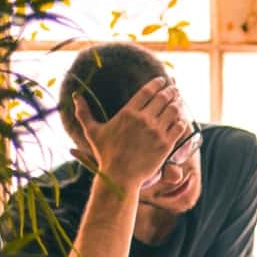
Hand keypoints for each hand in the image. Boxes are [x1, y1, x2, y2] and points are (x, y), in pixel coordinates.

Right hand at [74, 77, 188, 190]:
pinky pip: (179, 126)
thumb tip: (75, 96)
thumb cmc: (105, 154)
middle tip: (173, 89)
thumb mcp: (92, 131)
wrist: (120, 176)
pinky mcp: (166, 144)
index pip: (147, 91)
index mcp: (128, 113)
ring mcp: (156, 131)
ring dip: (176, 104)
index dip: (157, 83)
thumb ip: (84, 112)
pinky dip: (181, 121)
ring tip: (178, 101)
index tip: (162, 80)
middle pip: (163, 98)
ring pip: (173, 110)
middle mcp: (144, 119)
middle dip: (170, 91)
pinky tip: (180, 119)